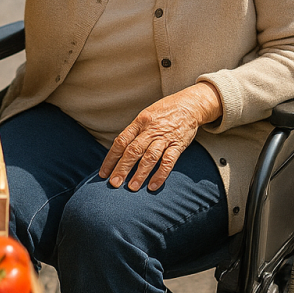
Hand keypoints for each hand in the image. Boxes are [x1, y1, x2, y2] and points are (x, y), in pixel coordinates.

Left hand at [99, 83, 221, 191]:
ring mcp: (165, 137)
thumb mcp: (146, 115)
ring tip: (132, 188)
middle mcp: (151, 129)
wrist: (189, 104)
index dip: (111, 157)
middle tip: (114, 183)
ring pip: (150, 157)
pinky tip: (153, 185)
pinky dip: (161, 174)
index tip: (104, 172)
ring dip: (140, 173)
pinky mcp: (178, 144)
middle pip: (133, 150)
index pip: (122, 141)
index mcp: (140, 121)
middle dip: (122, 168)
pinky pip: (168, 161)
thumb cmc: (164, 111)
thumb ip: (135, 131)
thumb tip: (120, 150)